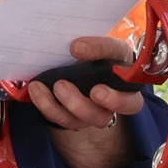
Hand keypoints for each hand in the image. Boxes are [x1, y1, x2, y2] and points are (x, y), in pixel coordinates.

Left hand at [28, 36, 144, 167]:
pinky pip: (57, 117)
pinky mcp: (69, 116)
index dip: (115, 101)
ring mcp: (87, 115)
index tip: (96, 88)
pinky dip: (45, 102)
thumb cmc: (102, 56)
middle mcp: (108, 110)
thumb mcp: (109, 48)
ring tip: (53, 83)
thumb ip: (100, 46)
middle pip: (101, 118)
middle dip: (82, 106)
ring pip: (76, 120)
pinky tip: (36, 88)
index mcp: (126, 93)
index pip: (130, 103)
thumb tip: (77, 47)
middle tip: (63, 86)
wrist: (83, 63)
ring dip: (60, 103)